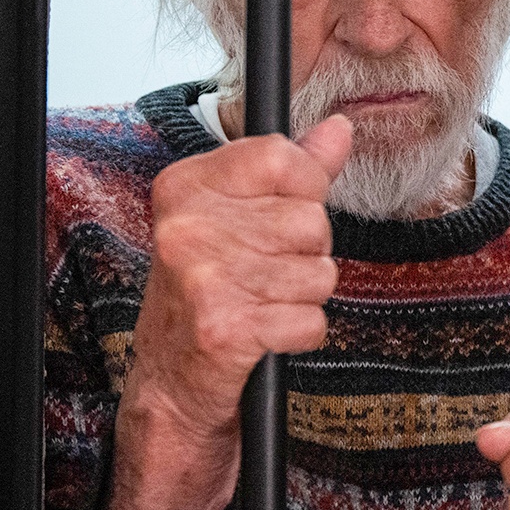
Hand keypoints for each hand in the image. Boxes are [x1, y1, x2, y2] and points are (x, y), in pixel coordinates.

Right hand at [126, 115, 350, 427]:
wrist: (170, 381)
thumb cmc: (208, 289)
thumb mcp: (237, 216)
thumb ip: (295, 170)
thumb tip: (339, 128)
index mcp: (185, 188)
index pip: (282, 157)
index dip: (305, 188)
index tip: (280, 213)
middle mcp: (187, 229)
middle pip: (310, 220)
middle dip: (306, 251)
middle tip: (262, 272)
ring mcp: (203, 279)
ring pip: (319, 272)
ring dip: (303, 295)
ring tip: (261, 302)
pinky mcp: (225, 330)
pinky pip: (312, 320)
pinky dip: (300, 333)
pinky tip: (264, 333)